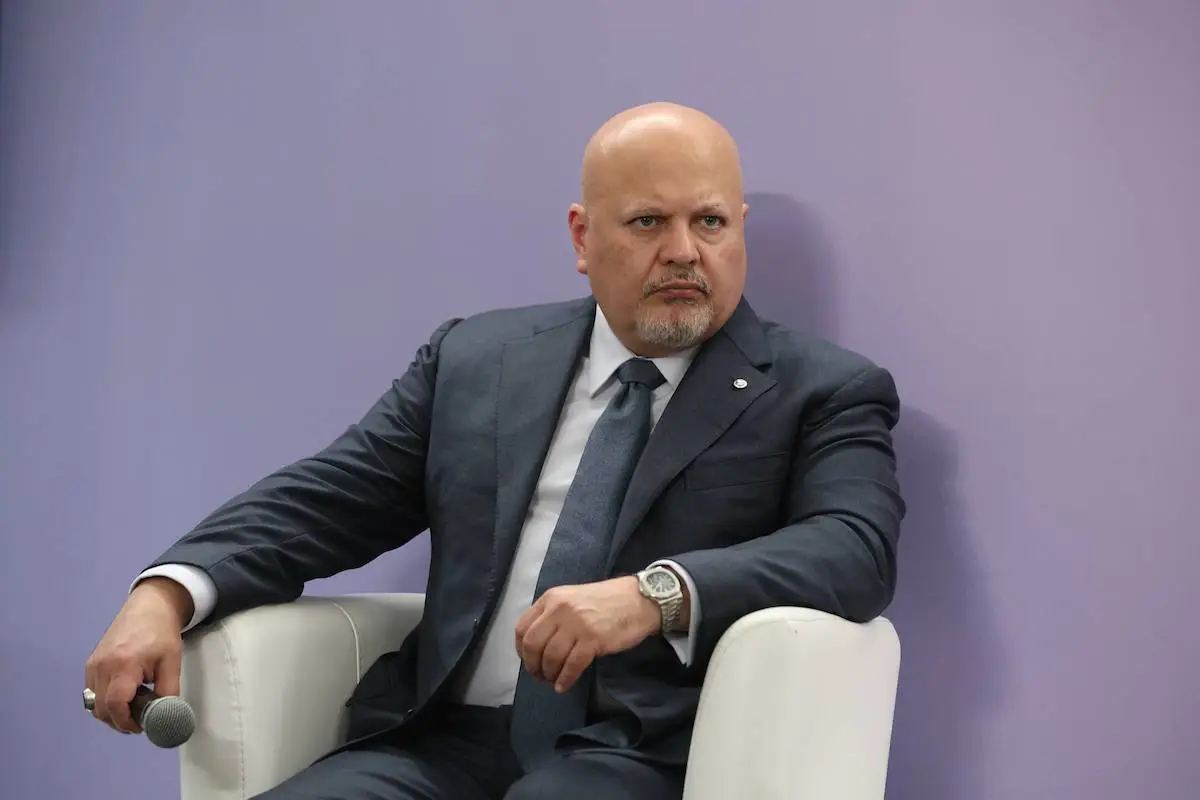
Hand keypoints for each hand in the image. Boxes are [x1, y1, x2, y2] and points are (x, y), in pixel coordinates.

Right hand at [83, 577, 191, 732]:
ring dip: (111, 713)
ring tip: (134, 706)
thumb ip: (168, 693)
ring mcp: (92, 665)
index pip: (114, 705)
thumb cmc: (162, 634)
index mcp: (123, 666)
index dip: (126, 722)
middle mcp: (101, 667)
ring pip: (93, 704)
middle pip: (101, 709)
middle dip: (120, 721)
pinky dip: (105, 701)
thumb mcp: (172, 663)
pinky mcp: (90, 664)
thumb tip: (166, 717)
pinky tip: (125, 695)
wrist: (149, 607)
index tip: (141, 727)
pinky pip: (92, 692)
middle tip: (140, 720)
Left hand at [514, 576, 659, 693]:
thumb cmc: (607, 601)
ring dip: (549, 674)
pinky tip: (564, 686)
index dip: (521, 650)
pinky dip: (565, 679)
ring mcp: (576, 624)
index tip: (528, 661)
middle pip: (533, 645)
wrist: (640, 599)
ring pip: (550, 657)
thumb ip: (554, 616)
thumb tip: (539, 646)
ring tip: (554, 681)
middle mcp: (559, 609)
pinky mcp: (592, 639)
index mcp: (551, 598)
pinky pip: (571, 665)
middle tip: (540, 676)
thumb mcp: (573, 599)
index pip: (522, 628)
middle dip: (533, 666)